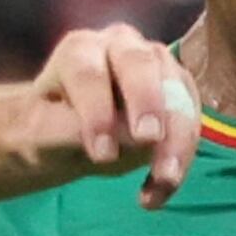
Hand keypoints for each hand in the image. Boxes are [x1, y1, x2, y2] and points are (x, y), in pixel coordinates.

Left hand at [24, 22, 202, 207]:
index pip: (90, 74)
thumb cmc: (48, 128)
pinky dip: (182, 156)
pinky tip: (160, 190)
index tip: (102, 155)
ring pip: (177, 91)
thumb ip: (77, 131)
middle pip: (140, 65)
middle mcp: (120, 46)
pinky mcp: (179, 90)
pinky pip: (192, 120)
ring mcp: (155, 63)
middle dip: (148, 103)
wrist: (67, 133)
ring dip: (177, 137)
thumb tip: (132, 137)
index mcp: (79, 50)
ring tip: (165, 180)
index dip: (97, 112)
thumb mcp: (43, 134)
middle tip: (148, 140)